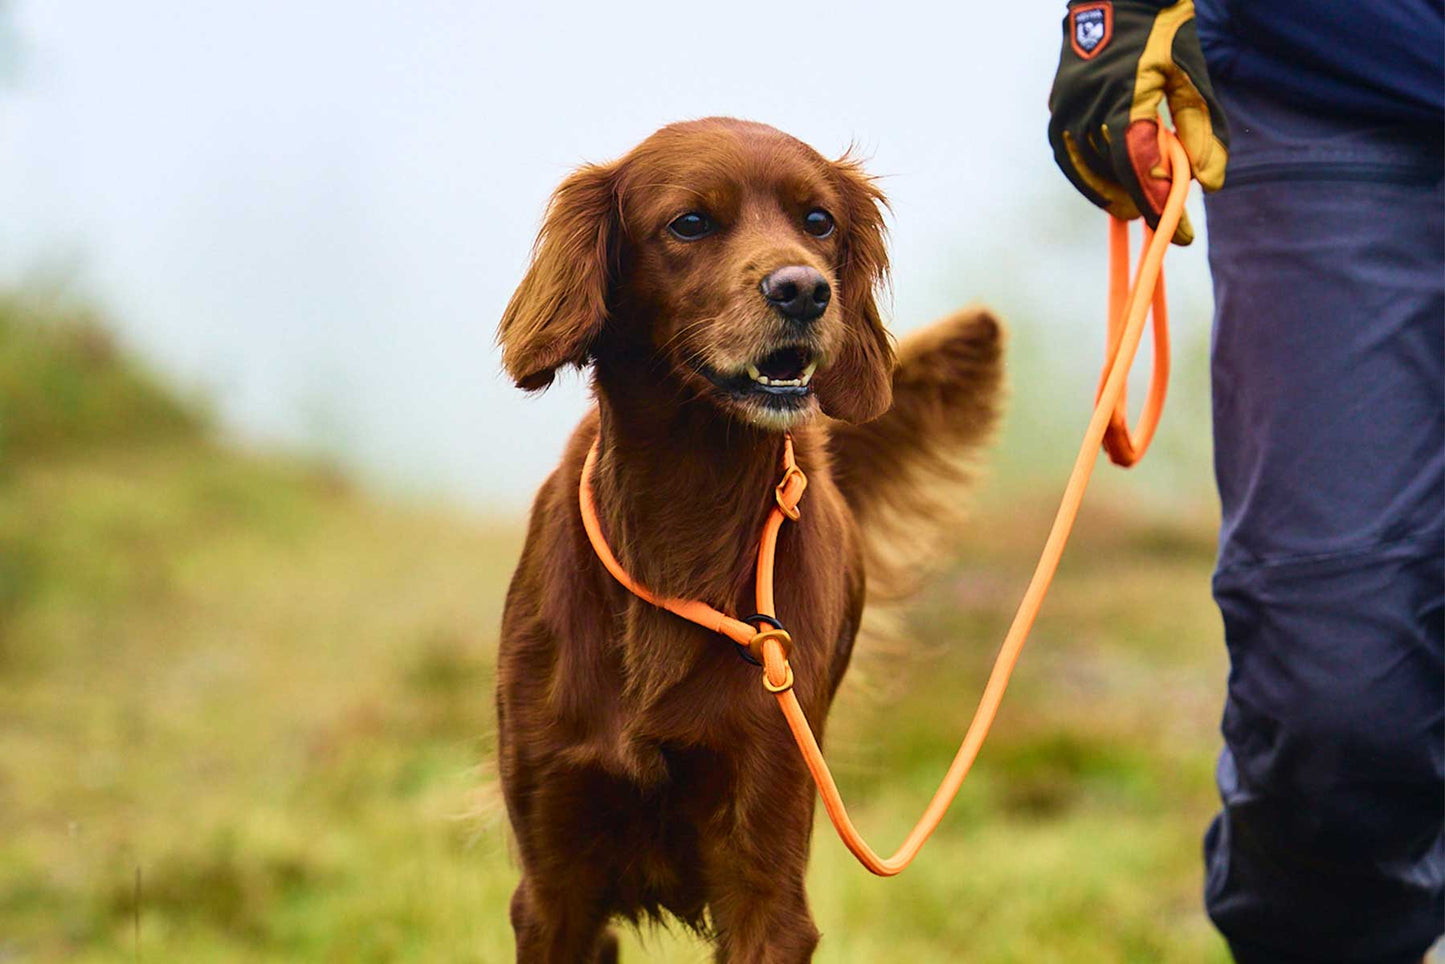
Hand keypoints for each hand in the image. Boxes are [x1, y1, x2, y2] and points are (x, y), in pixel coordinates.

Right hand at [1047, 0, 1228, 244]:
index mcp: (1125, 98)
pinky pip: (1070, 156)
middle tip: (1164, 218)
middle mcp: (1088, 108)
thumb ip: (1201, 131)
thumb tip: (1210, 184)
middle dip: (1141, 200)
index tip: (1183, 235)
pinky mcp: (1057, 108)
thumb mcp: (1191, 78)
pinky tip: (1107, 187)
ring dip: (1113, 192)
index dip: (1161, 207)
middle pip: (1116, 173)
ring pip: (1089, 169)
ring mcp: (1067, 109)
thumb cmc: (1163, 33)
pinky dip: (1088, 178)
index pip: (1141, 169)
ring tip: (1135, 205)